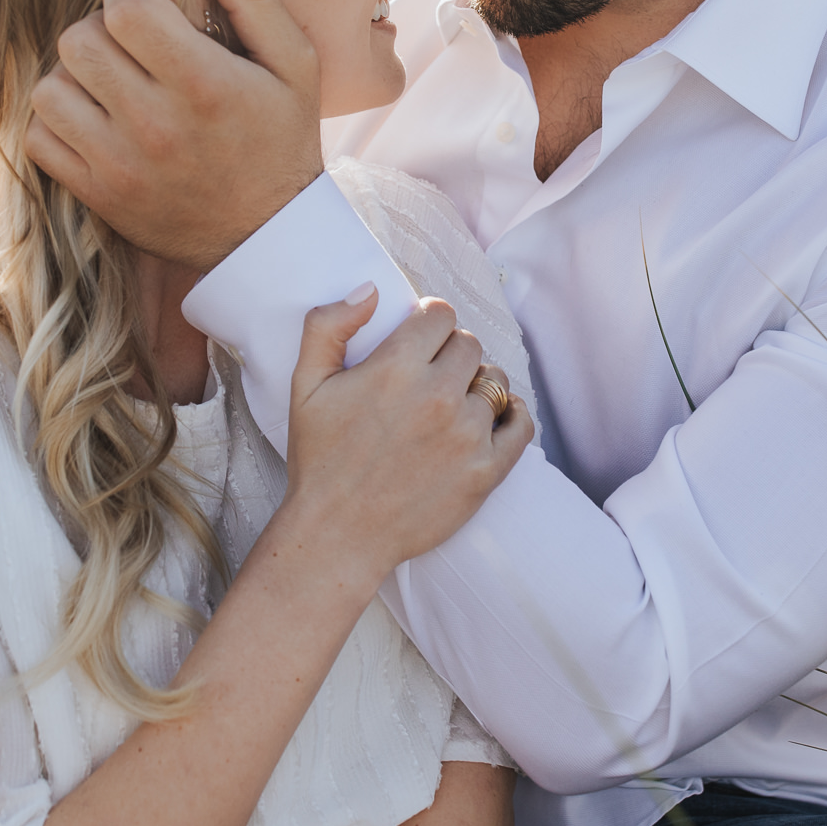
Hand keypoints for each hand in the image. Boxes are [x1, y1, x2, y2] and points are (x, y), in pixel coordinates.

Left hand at [25, 0, 324, 267]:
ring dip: (75, 75)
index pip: (123, 6)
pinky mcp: (97, 195)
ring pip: (50, 87)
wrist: (269, 237)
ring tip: (112, 81)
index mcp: (203, 84)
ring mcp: (119, 165)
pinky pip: (39, 137)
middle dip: (101, 27)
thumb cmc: (283, 139)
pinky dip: (58, 120)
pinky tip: (95, 118)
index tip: (149, 1)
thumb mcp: (294, 62)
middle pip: (78, 40)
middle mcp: (155, 125)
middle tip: (132, 43)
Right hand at [281, 288, 533, 576]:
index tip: (420, 341)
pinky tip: (494, 419)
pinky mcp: (486, 471)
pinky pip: (521, 424)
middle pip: (468, 345)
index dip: (428, 323)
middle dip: (450, 354)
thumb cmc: (319, 461)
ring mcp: (467, 435)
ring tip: (453, 405)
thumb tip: (369, 290)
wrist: (338, 535)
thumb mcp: (304, 386)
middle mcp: (437, 396)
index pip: (439, 315)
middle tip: (430, 378)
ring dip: (477, 386)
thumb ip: (327, 326)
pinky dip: (512, 416)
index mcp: (395, 369)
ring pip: (495, 382)